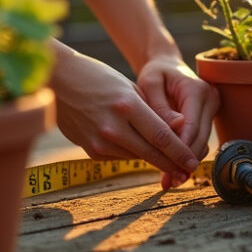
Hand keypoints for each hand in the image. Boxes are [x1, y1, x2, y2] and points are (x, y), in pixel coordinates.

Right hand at [48, 50, 201, 188]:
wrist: (57, 81)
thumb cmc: (99, 79)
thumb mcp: (130, 88)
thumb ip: (154, 111)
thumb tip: (181, 127)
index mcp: (127, 106)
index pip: (162, 136)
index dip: (180, 152)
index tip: (194, 163)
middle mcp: (113, 127)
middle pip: (152, 153)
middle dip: (173, 165)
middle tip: (189, 173)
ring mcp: (99, 142)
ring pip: (137, 157)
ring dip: (154, 160)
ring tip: (171, 162)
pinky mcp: (90, 150)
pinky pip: (120, 156)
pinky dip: (133, 153)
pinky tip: (140, 148)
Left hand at [136, 55, 219, 188]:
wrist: (166, 65)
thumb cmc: (155, 73)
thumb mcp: (150, 84)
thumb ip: (159, 106)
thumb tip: (175, 128)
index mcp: (196, 89)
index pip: (192, 126)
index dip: (181, 149)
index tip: (168, 168)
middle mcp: (210, 98)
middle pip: (201, 137)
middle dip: (184, 161)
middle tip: (170, 182)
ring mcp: (212, 108)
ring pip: (202, 141)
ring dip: (187, 162)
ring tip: (170, 181)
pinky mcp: (207, 117)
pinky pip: (199, 139)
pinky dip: (186, 154)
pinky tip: (172, 170)